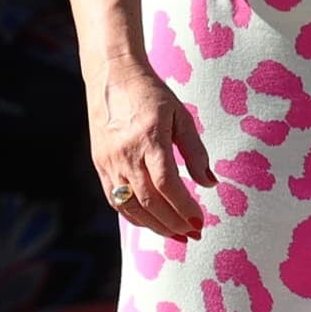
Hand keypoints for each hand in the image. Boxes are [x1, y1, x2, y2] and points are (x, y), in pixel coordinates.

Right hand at [87, 58, 215, 243]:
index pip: (168, 184)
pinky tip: (152, 223)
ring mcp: (110, 162)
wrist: (112, 76)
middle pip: (150, 201)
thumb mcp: (181, 116)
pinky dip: (134, 216)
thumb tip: (210, 183)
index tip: (201, 220)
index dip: (185, 207)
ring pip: (131, 206)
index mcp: (150, 138)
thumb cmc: (151, 94)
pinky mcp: (100, 165)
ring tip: (176, 235)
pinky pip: (116, 200)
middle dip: (174, 223)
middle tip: (194, 233)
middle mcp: (127, 154)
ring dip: (155, 226)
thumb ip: (195, 151)